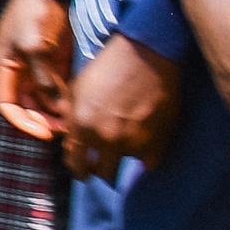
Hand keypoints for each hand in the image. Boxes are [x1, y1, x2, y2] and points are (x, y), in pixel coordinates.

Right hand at [0, 0, 72, 144]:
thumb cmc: (33, 14)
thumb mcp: (35, 46)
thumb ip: (43, 78)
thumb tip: (55, 107)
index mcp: (3, 68)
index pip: (6, 105)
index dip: (22, 123)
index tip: (44, 133)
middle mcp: (17, 72)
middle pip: (26, 107)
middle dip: (43, 121)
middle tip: (65, 130)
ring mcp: (35, 69)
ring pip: (43, 102)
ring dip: (55, 114)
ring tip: (74, 122)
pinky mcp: (52, 64)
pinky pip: (56, 90)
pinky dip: (65, 101)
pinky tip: (78, 107)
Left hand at [62, 34, 179, 179]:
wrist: (144, 56)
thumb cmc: (106, 68)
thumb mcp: (76, 90)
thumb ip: (71, 119)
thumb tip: (69, 138)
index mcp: (83, 127)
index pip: (76, 165)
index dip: (77, 169)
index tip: (82, 170)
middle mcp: (108, 140)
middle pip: (102, 174)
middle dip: (99, 170)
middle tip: (100, 163)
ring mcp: (135, 143)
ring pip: (125, 164)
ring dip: (122, 156)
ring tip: (122, 139)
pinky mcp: (159, 142)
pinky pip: (149, 162)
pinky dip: (144, 155)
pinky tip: (141, 141)